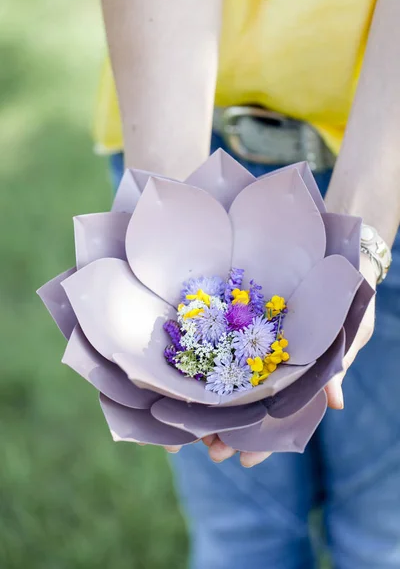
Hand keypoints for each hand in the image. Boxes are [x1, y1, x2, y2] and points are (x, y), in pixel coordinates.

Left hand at [165, 255, 376, 467]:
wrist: (335, 260)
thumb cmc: (346, 302)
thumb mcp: (348, 334)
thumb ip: (334, 368)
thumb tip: (336, 404)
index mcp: (293, 378)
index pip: (276, 418)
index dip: (262, 442)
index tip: (245, 461)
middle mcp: (267, 366)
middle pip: (244, 409)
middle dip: (227, 433)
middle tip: (212, 451)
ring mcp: (248, 346)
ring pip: (225, 387)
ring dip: (209, 411)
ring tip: (191, 433)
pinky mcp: (233, 321)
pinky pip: (214, 347)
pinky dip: (199, 369)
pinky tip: (182, 387)